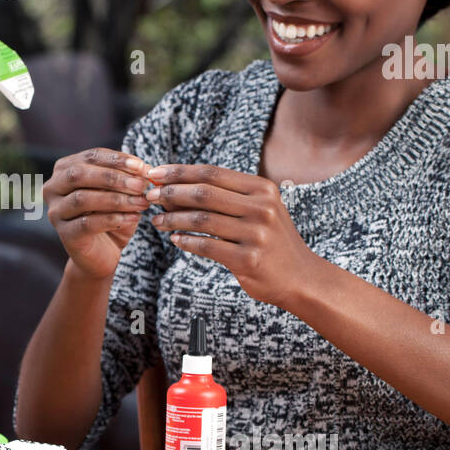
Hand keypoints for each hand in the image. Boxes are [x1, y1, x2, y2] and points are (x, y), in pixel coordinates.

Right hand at [43, 148, 152, 279]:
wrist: (102, 253)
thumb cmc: (111, 216)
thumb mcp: (120, 192)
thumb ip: (129, 177)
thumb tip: (146, 168)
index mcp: (65, 169)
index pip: (91, 156)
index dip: (117, 159)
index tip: (142, 166)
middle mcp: (53, 188)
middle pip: (79, 174)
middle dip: (113, 178)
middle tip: (141, 185)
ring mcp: (55, 212)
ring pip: (82, 199)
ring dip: (116, 199)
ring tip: (141, 203)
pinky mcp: (64, 234)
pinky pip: (87, 223)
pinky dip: (113, 219)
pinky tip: (133, 218)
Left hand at [146, 164, 317, 309]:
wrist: (300, 277)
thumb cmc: (271, 240)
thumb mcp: (259, 208)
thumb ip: (226, 196)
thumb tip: (175, 185)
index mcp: (262, 189)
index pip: (211, 173)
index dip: (179, 172)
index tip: (153, 173)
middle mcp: (262, 208)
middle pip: (203, 193)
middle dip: (170, 193)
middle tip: (149, 197)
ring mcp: (256, 234)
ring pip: (201, 220)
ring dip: (172, 219)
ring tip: (156, 221)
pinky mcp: (248, 260)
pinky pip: (206, 246)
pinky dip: (186, 242)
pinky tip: (175, 239)